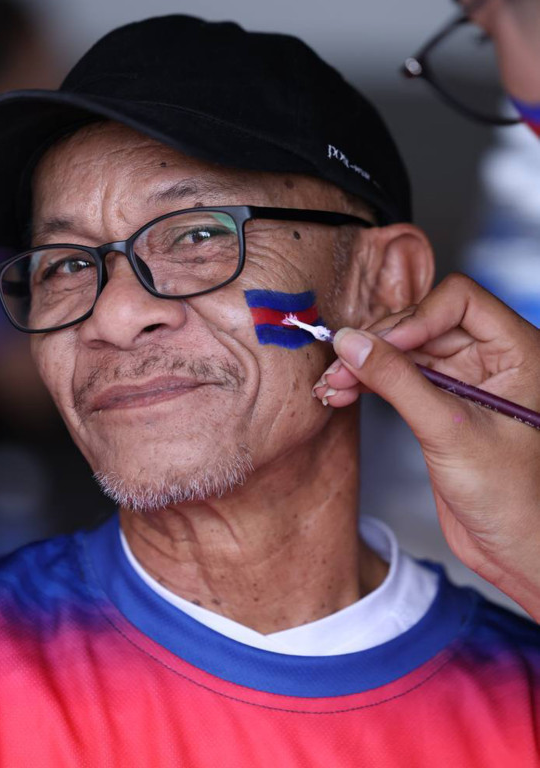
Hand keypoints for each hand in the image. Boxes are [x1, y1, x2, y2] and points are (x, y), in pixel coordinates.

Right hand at [314, 273, 539, 619]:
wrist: (514, 552)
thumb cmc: (514, 500)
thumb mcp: (451, 432)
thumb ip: (399, 381)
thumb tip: (353, 343)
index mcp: (518, 351)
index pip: (459, 300)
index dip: (417, 316)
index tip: (381, 345)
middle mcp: (493, 358)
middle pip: (425, 321)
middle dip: (380, 342)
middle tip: (342, 363)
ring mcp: (466, 380)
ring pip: (405, 350)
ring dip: (366, 364)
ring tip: (333, 384)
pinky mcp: (441, 404)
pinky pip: (399, 377)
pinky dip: (369, 383)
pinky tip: (342, 393)